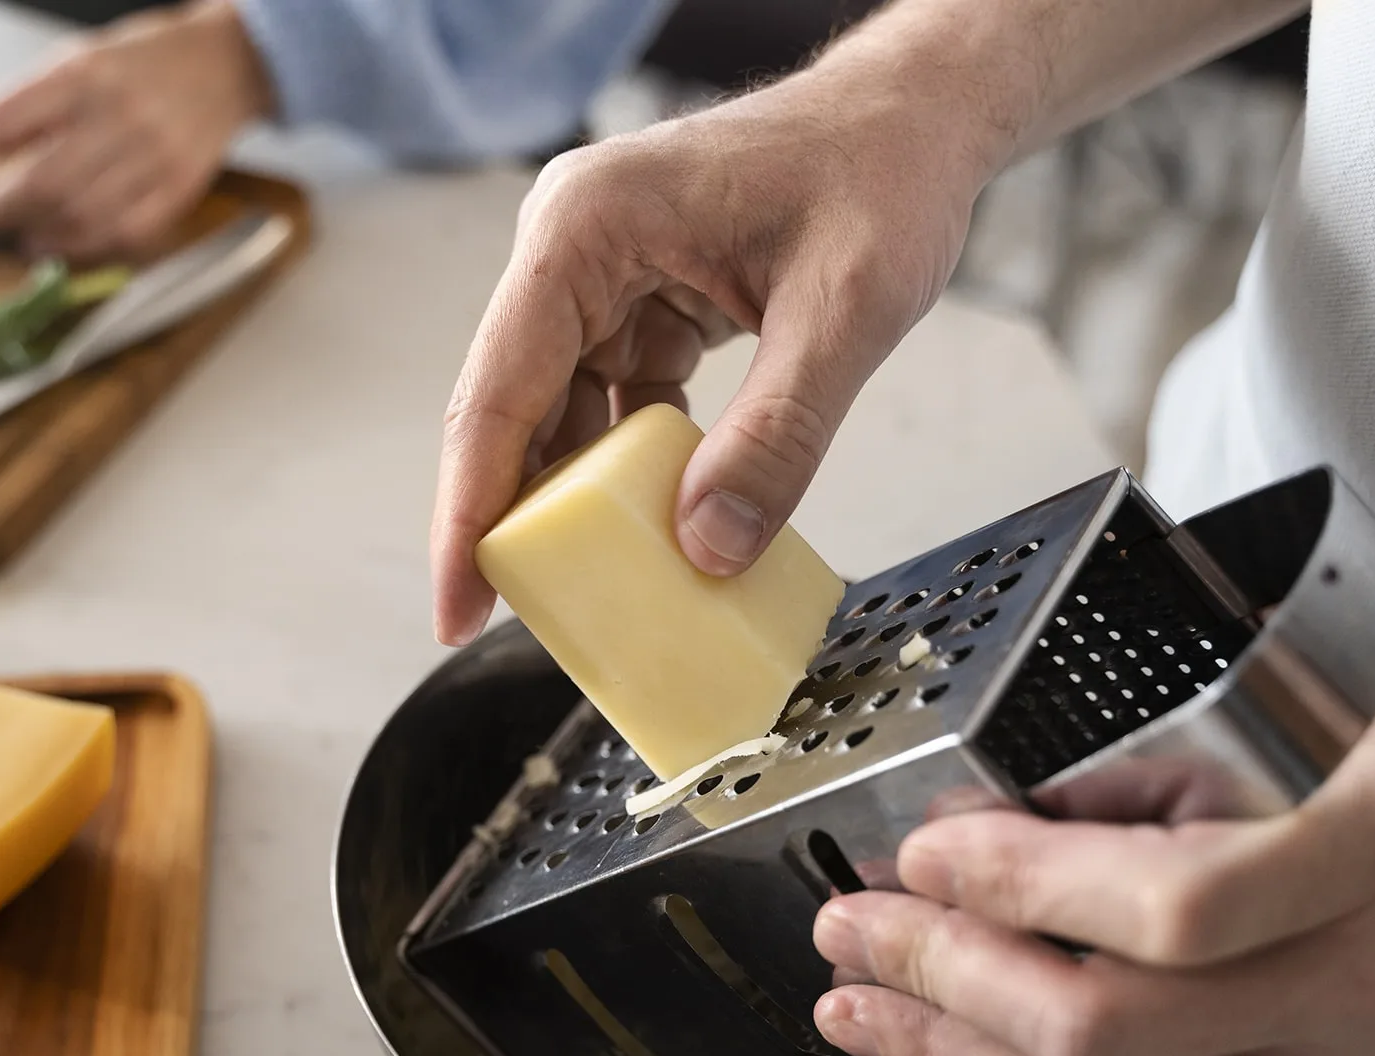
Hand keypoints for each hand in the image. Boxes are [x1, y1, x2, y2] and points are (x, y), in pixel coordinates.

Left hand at [0, 0, 270, 261]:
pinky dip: (81, 249)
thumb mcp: (74, 60)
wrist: (224, 65)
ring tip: (6, 238)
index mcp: (84, 73)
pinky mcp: (179, 190)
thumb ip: (23, 105)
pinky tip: (55, 248)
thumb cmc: (142, 62)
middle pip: (39, 181)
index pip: (5, 121)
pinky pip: (122, 235)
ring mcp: (154, 158)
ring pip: (79, 216)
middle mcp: (120, 116)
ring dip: (31, 235)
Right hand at [430, 26, 1018, 644]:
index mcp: (587, 228)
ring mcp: (602, 274)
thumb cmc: (880, 171)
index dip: (469, 510)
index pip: (497, 391)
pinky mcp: (638, 300)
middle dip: (513, 518)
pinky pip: (612, 402)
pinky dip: (628, 469)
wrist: (917, 118)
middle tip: (508, 619)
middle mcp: (573, 247)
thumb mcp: (846, 310)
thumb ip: (778, 434)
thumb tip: (709, 546)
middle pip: (511, 408)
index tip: (457, 605)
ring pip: (558, 412)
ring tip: (589, 587)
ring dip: (576, 498)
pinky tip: (653, 526)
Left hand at [812, 602, 1374, 1055]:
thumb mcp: (1348, 677)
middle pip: (1109, 1030)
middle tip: (852, 928)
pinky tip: (979, 1042)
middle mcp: (1371, 981)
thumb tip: (1017, 804)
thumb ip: (1186, 739)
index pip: (1171, 906)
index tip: (926, 846)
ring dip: (958, 1055)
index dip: (1023, 884)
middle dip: (940, 978)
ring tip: (863, 1008)